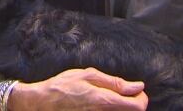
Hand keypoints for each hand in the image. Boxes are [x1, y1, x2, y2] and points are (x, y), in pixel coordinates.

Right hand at [8, 68, 147, 110]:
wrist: (42, 103)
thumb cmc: (63, 86)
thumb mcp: (88, 75)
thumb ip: (114, 82)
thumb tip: (137, 86)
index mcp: (104, 101)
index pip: (138, 106)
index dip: (140, 97)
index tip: (134, 90)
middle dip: (131, 102)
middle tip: (121, 92)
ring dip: (120, 106)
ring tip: (107, 97)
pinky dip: (110, 109)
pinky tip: (99, 104)